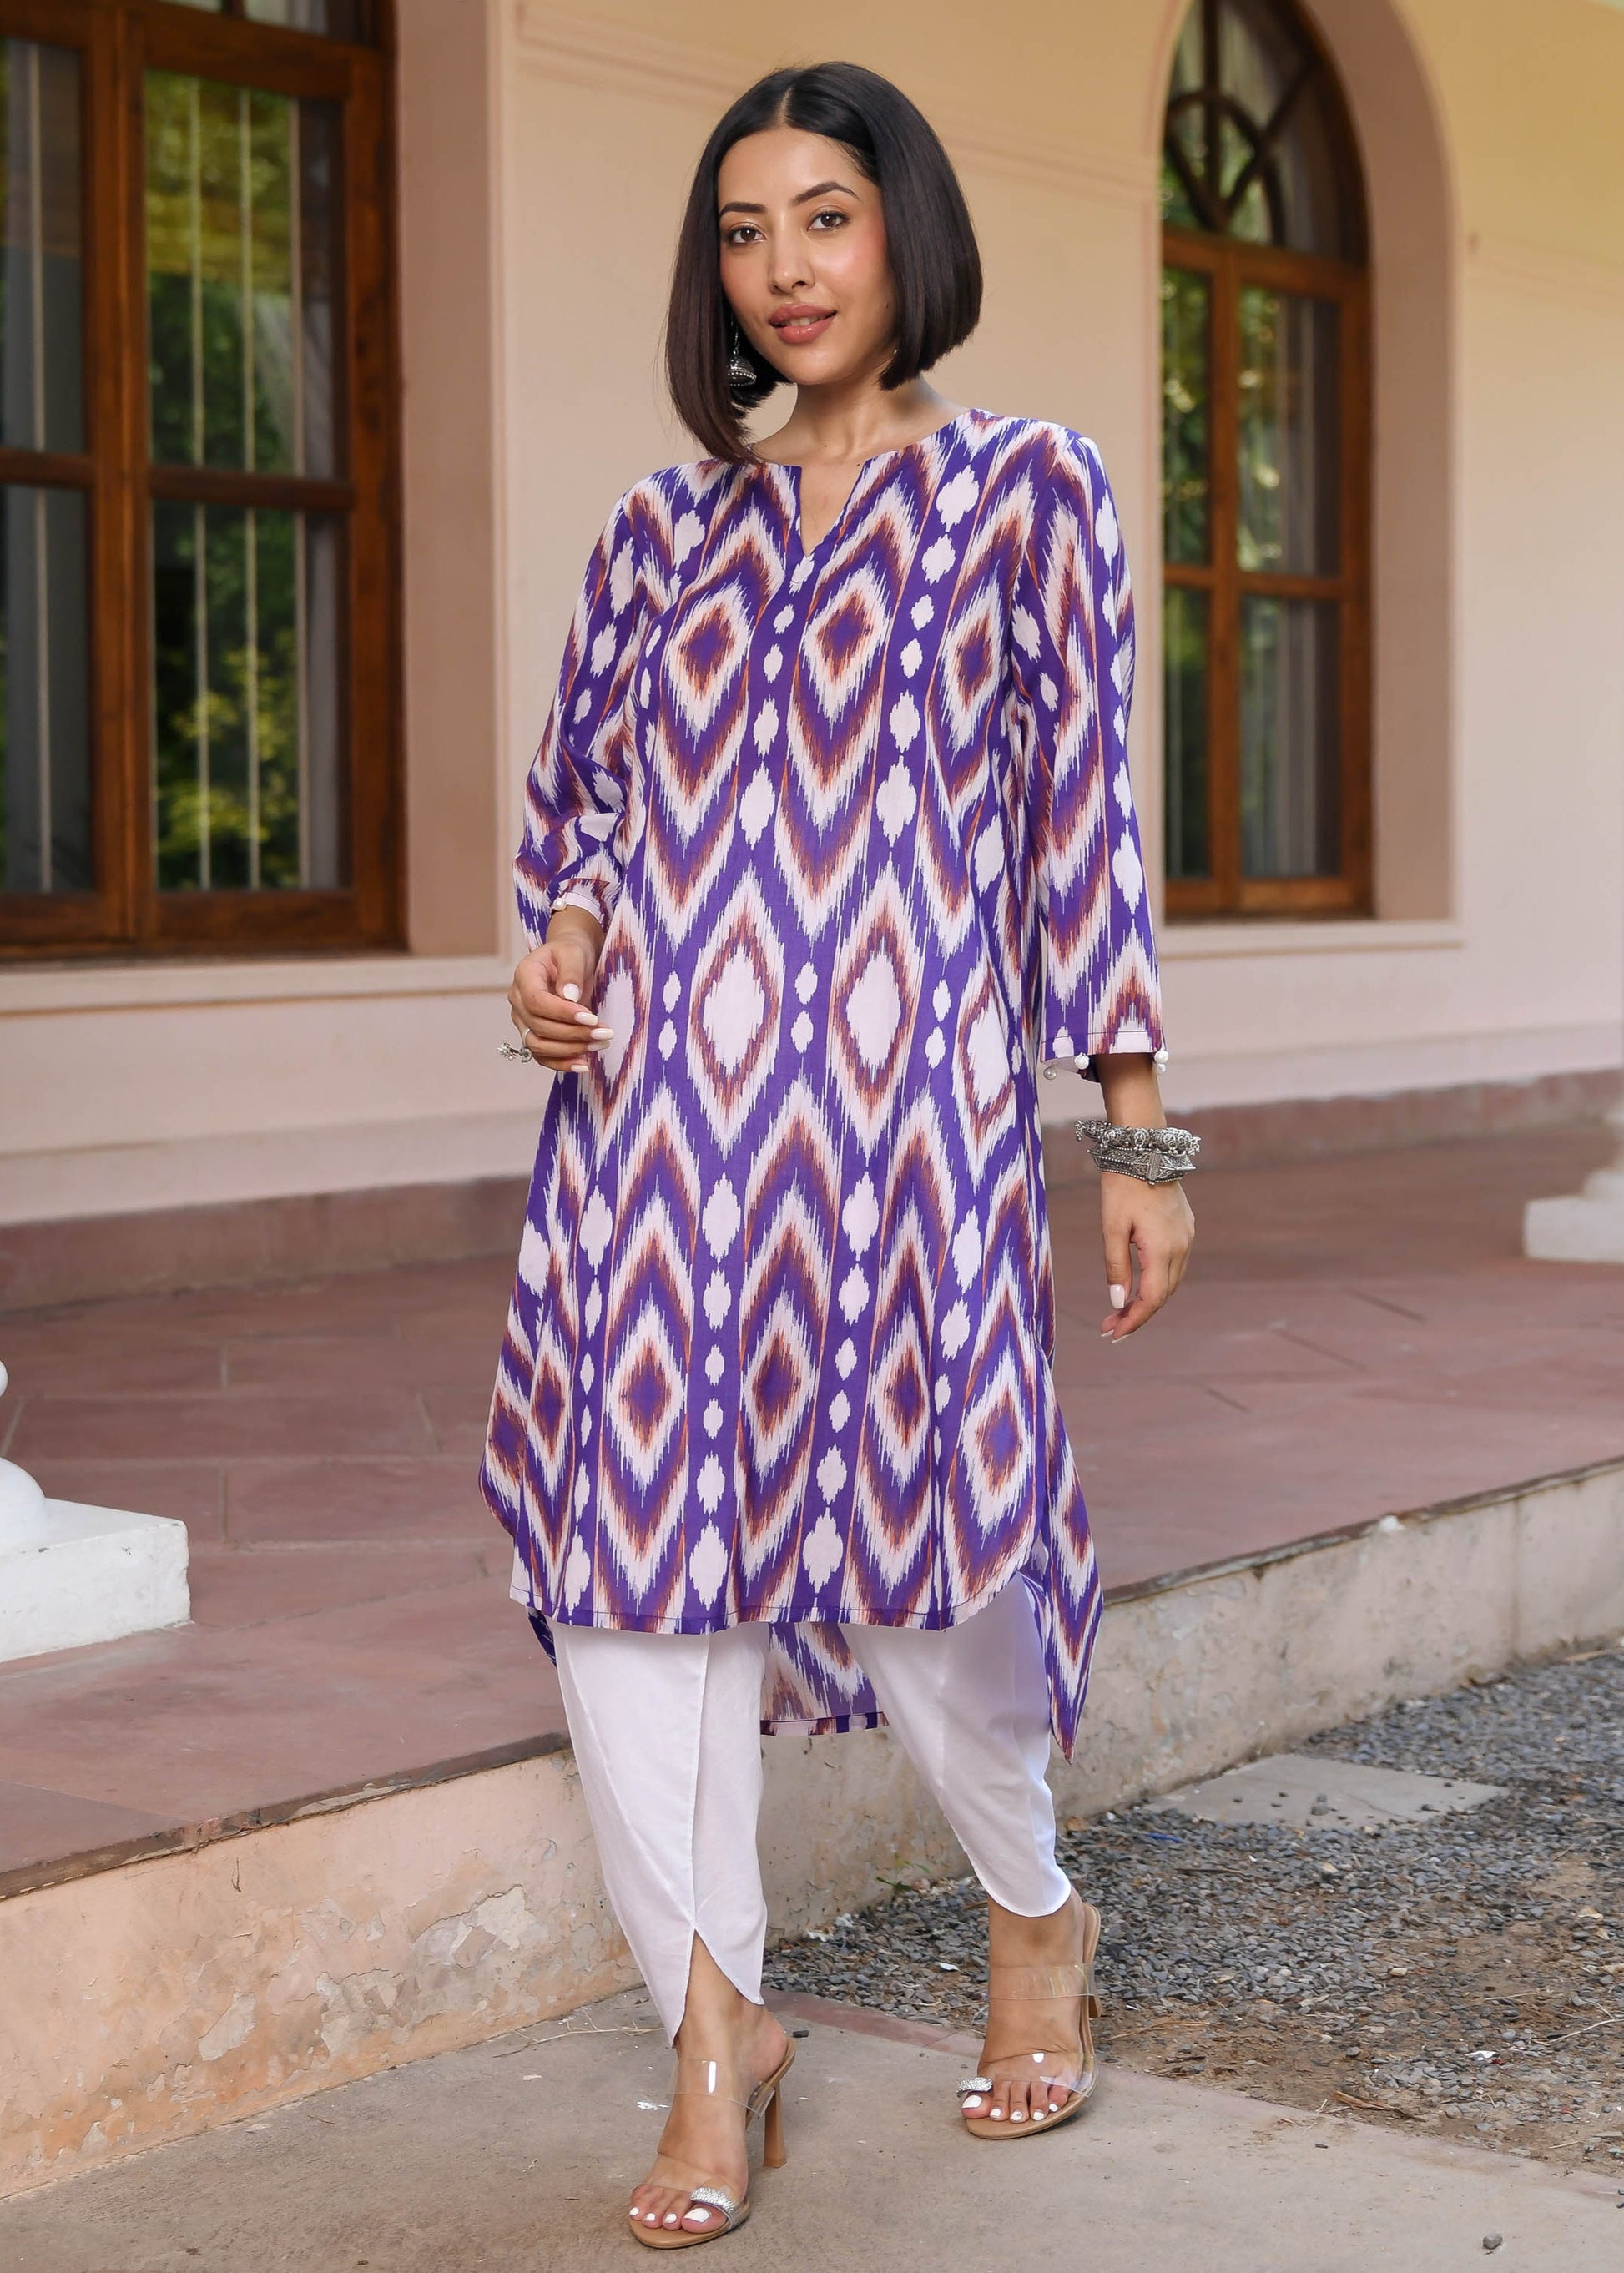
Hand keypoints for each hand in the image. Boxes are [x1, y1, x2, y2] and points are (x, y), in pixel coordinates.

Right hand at [507, 919, 611, 1072]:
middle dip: (573, 1034)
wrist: (569, 961)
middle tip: (605, 1033)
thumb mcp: (574, 953)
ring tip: (600, 1044)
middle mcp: (518, 1000)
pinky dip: (561, 1063)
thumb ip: (571, 972)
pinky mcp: (533, 1034)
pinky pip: (542, 1056)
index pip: (536, 1001)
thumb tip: (569, 996)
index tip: (591, 1017)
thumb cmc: (571, 953)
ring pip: (539, 1045)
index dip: (562, 1013)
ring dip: (570, 1049)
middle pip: (539, 1026)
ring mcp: (523, 1020)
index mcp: (524, 976)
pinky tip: (584, 1065)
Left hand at [1098, 1173, 1193, 1340]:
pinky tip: (1139, 1284)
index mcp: (1163, 1249)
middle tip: (1110, 1326)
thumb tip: (1119, 1302)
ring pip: (1171, 1281)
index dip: (1134, 1320)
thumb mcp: (1112, 1227)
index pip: (1152, 1299)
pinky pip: (1175, 1265)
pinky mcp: (1186, 1228)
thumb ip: (1116, 1266)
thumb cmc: (1123, 1186)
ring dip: (1148, 1299)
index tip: (1113, 1334)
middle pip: (1163, 1295)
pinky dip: (1158, 1281)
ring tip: (1120, 1311)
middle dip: (1137, 1314)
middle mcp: (1181, 1247)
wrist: (1145, 1150)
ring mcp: (1187, 1237)